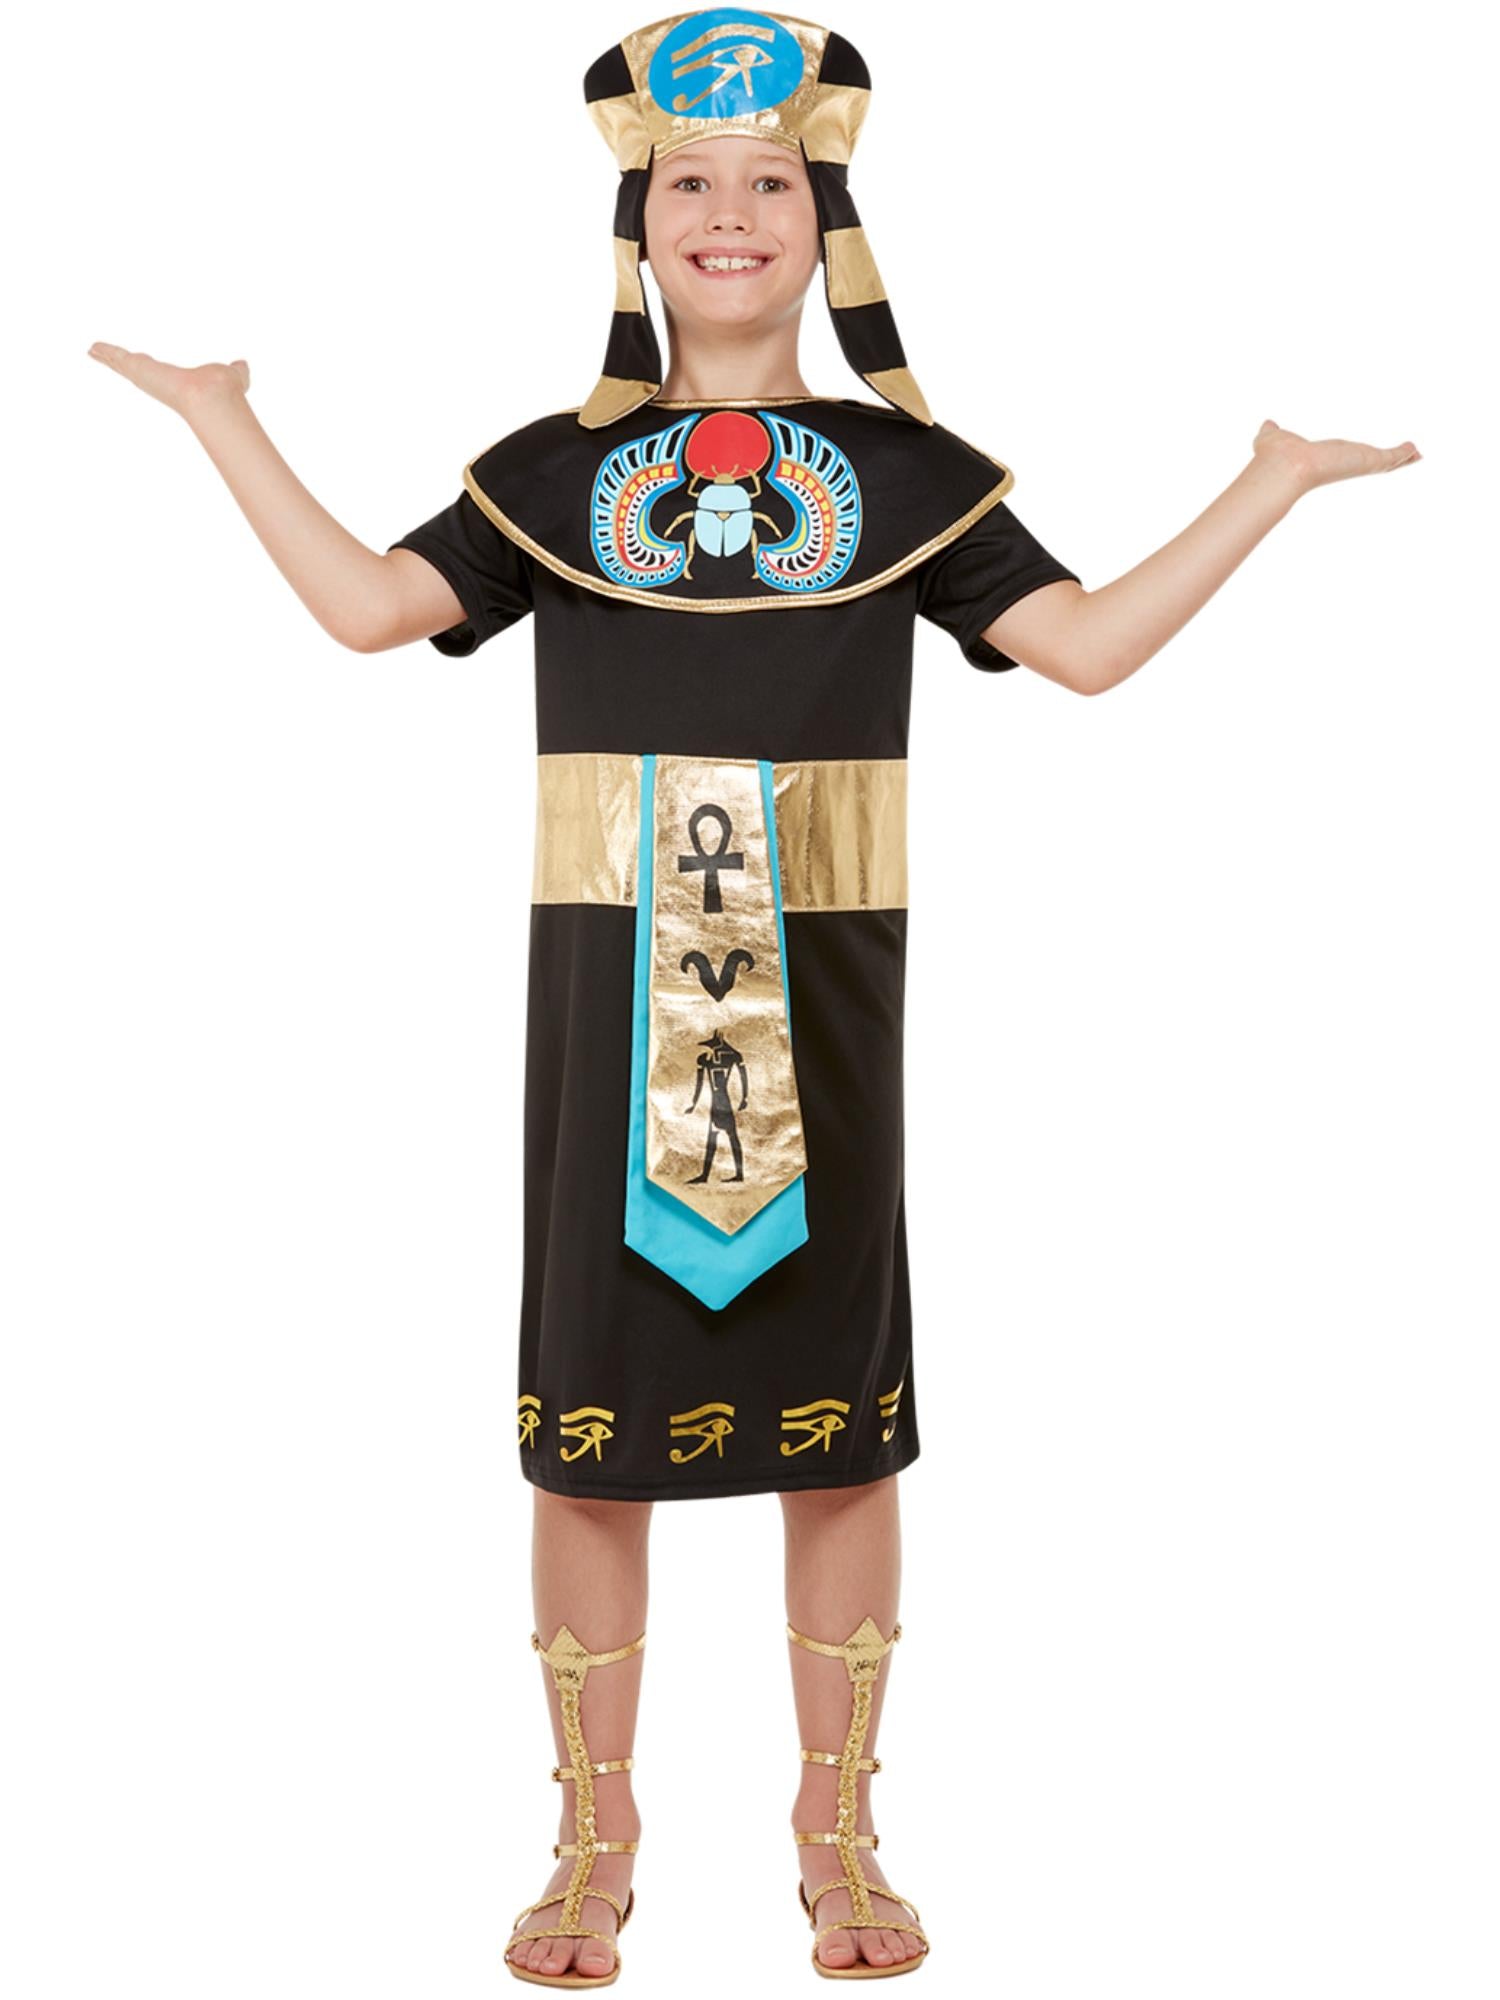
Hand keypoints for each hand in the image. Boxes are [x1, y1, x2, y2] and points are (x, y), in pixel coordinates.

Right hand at [87, 343, 250, 424]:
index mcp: (174, 381)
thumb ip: (238, 372)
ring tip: (92, 348)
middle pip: (133, 369)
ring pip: (121, 364)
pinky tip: (92, 347)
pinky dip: (104, 352)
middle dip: (119, 362)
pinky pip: (117, 358)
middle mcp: (158, 381)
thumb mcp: (234, 375)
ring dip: (107, 356)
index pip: (156, 372)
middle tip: (104, 354)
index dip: (146, 367)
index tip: (137, 362)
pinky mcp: (137, 369)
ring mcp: (145, 376)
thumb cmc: (223, 389)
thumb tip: (244, 366)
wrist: (212, 396)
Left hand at [1251, 417, 1421, 496]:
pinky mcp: (1367, 462)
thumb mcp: (1272, 437)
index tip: (1369, 455)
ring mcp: (1356, 465)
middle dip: (1387, 459)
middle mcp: (1342, 463)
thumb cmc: (1275, 456)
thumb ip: (1271, 431)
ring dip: (1401, 457)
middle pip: (1370, 462)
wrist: (1284, 466)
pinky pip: (1390, 458)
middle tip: (1404, 456)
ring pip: (1384, 462)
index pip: (1347, 456)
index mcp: (1326, 458)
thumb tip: (1266, 424)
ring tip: (1418, 454)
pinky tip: (1417, 451)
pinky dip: (1404, 453)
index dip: (1358, 455)